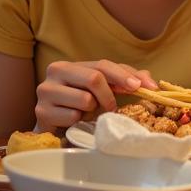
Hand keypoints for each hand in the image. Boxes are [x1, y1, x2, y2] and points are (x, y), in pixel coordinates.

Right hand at [35, 59, 157, 131]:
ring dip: (92, 110)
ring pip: (85, 100)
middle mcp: (55, 72)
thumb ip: (124, 80)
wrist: (52, 125)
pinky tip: (72, 120)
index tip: (139, 87)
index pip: (102, 65)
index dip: (123, 76)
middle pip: (94, 78)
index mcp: (70, 64)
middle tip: (112, 107)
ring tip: (84, 112)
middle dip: (109, 96)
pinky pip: (73, 117)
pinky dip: (79, 121)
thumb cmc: (79, 104)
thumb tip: (149, 81)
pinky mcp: (41, 112)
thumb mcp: (101, 89)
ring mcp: (45, 91)